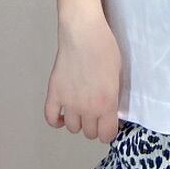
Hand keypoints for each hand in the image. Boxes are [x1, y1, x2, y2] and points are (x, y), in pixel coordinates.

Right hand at [45, 13, 121, 143]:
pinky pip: (51, 118)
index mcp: (106, 104)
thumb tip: (111, 110)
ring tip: (81, 108)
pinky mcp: (54, 94)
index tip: (109, 122)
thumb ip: (113, 97)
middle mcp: (87, 108)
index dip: (109, 130)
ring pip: (72, 127)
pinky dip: (56, 120)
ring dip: (78, 121)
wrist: (83, 33)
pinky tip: (62, 113)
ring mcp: (68, 102)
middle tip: (96, 112)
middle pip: (89, 133)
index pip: (106, 135)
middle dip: (94, 125)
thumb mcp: (118, 74)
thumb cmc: (105, 48)